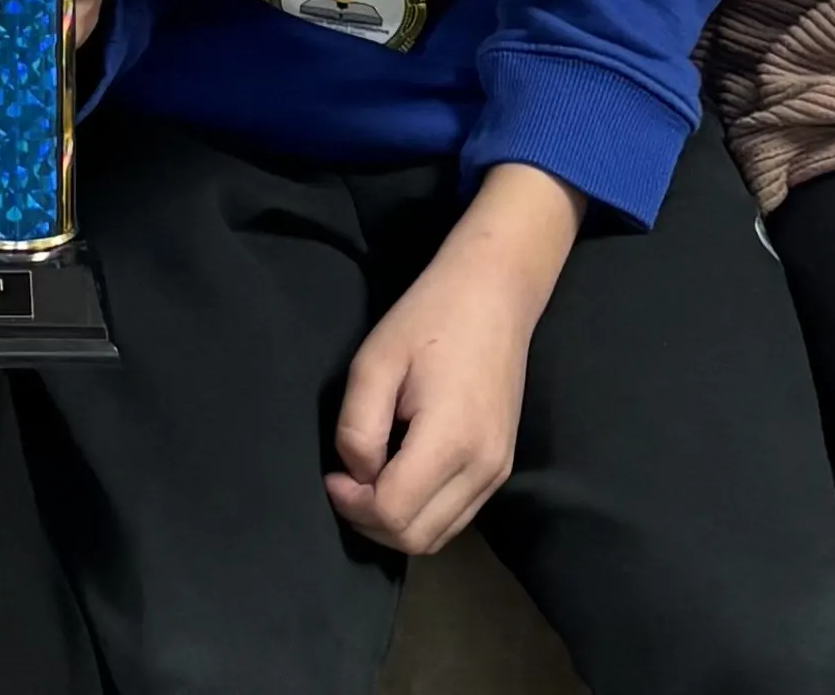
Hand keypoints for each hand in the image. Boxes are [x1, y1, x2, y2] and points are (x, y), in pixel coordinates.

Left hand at [327, 164, 580, 555]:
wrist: (494, 295)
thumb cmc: (428, 319)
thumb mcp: (375, 361)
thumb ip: (358, 427)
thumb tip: (356, 476)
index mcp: (451, 440)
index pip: (394, 513)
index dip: (352, 504)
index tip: (332, 473)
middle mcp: (483, 468)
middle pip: (416, 539)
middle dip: (369, 521)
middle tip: (345, 480)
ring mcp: (498, 472)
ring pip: (437, 536)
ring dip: (394, 522)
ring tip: (369, 478)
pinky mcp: (501, 468)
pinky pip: (455, 516)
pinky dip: (421, 513)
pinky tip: (399, 476)